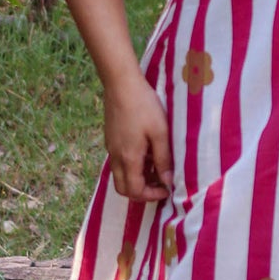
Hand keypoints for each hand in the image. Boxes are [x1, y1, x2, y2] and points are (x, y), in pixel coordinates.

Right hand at [102, 70, 170, 202]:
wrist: (121, 84)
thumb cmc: (143, 106)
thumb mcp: (160, 132)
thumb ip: (163, 159)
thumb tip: (168, 181)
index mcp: (128, 158)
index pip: (135, 191)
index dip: (152, 195)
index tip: (167, 188)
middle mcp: (116, 157)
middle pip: (123, 189)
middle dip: (141, 192)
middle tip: (160, 183)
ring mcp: (111, 148)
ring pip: (120, 176)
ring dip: (137, 179)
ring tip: (156, 167)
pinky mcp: (110, 140)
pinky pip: (118, 163)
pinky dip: (131, 167)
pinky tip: (146, 152)